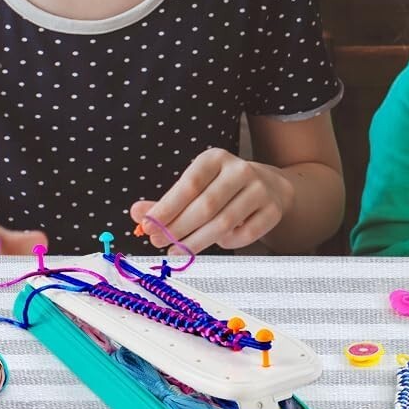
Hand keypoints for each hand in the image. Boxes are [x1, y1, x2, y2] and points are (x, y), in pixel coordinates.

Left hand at [129, 148, 294, 252]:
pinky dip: (226, 243)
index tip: (147, 226)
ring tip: (176, 250)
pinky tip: (213, 243)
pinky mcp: (272, 211)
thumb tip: (136, 213)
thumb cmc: (221, 188)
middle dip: (178, 228)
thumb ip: (166, 201)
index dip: (167, 207)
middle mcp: (240, 170)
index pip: (189, 184)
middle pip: (205, 206)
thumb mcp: (194, 186)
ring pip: (223, 223)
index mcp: (216, 158)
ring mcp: (260, 190)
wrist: (269, 186)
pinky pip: (244, 235)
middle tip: (158, 242)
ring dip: (196, 241)